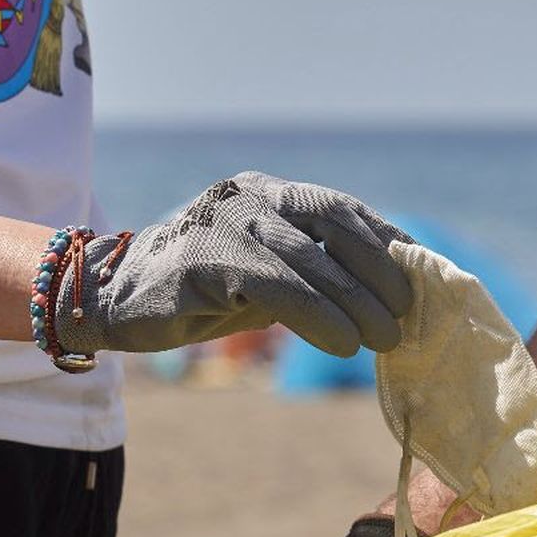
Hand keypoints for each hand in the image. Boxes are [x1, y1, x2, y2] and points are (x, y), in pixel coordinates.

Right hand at [55, 172, 413, 356]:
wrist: (114, 299)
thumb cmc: (203, 291)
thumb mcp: (267, 275)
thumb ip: (314, 273)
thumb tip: (388, 300)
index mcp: (271, 193)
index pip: (344, 209)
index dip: (388, 243)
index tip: (423, 279)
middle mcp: (252, 196)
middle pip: (336, 226)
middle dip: (380, 273)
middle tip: (406, 317)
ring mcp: (228, 222)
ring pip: (312, 260)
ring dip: (357, 303)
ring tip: (385, 340)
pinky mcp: (206, 259)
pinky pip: (277, 286)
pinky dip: (318, 317)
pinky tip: (341, 344)